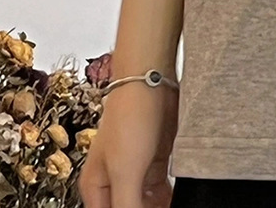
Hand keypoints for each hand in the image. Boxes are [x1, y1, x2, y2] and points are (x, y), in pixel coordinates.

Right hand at [78, 83, 179, 207]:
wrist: (152, 80)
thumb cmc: (129, 117)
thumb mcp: (124, 172)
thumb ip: (127, 207)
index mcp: (96, 188)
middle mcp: (114, 182)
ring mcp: (137, 171)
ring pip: (147, 204)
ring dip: (159, 207)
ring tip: (176, 206)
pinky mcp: (156, 162)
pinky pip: (162, 192)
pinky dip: (169, 198)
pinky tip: (179, 199)